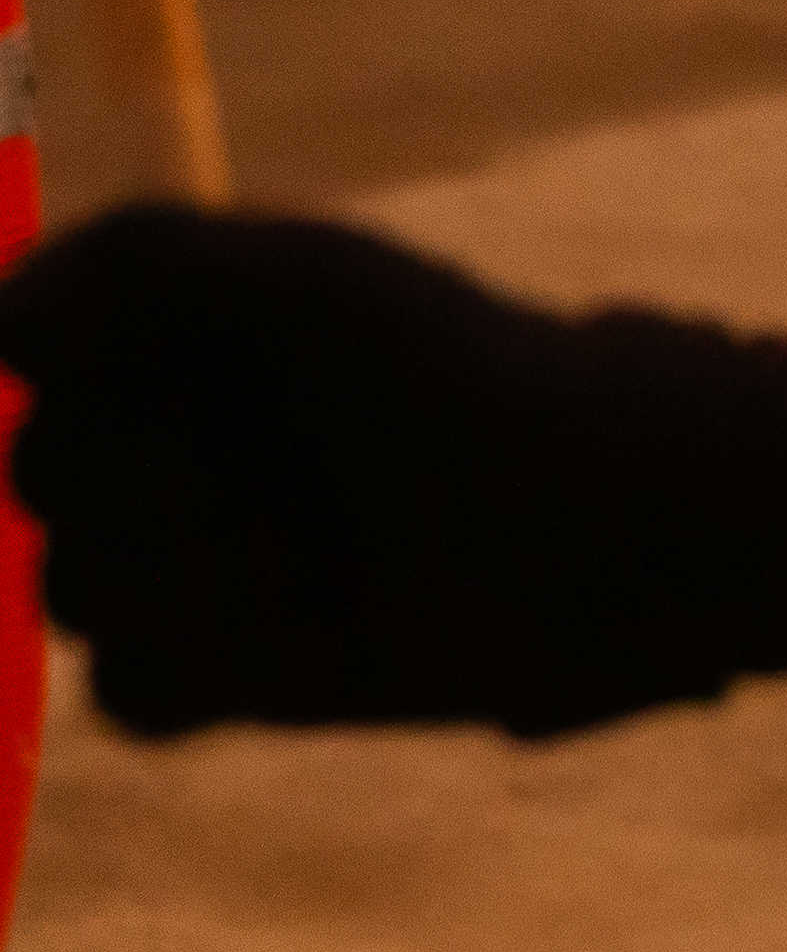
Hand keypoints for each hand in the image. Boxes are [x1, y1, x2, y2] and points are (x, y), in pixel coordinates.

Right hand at [0, 204, 785, 737]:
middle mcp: (170, 436)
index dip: (90, 363)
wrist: (568, 519)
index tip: (183, 366)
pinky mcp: (220, 671)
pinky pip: (130, 688)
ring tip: (309, 544)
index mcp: (178, 330)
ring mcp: (188, 558)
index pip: (29, 345)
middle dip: (148, 471)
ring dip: (194, 569)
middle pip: (37, 472)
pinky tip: (304, 620)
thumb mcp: (297, 284)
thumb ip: (131, 263)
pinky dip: (213, 657)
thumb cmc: (444, 373)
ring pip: (74, 588)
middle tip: (271, 462)